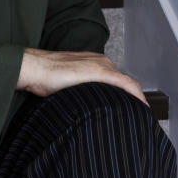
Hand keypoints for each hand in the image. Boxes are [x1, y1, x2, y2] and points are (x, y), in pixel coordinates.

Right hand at [17, 48, 147, 104]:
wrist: (34, 68)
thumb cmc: (43, 77)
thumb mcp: (64, 85)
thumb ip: (77, 91)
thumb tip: (82, 109)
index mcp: (92, 62)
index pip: (116, 80)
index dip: (125, 95)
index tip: (129, 109)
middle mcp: (101, 61)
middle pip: (124, 82)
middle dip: (132, 99)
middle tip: (137, 116)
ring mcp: (102, 65)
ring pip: (128, 84)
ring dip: (136, 99)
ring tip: (140, 115)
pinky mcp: (101, 72)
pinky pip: (127, 84)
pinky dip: (137, 96)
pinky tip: (142, 107)